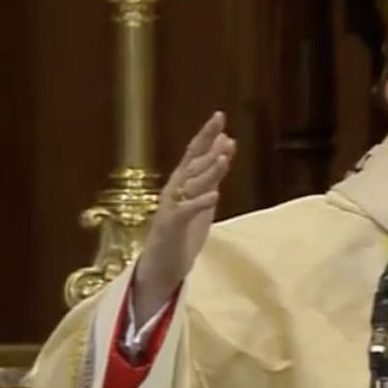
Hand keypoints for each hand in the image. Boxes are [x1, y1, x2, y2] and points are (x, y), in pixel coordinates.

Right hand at [133, 112, 235, 318]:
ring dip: (207, 170)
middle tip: (220, 126)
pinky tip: (214, 195)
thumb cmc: (182, 236)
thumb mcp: (203, 201)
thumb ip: (213, 177)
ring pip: (190, 185)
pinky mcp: (170, 228)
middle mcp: (174, 191)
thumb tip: (225, 149)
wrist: (162, 270)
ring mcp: (171, 208)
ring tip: (223, 156)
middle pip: (191, 163)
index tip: (220, 117)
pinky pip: (185, 212)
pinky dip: (200, 203)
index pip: (194, 154)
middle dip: (206, 145)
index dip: (206, 135)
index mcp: (182, 184)